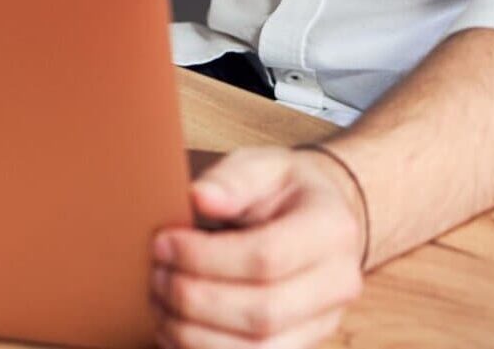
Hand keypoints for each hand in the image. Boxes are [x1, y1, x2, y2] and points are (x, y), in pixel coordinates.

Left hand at [150, 146, 365, 347]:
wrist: (321, 218)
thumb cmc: (285, 189)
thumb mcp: (264, 164)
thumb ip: (233, 178)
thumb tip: (199, 197)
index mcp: (331, 229)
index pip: (266, 257)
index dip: (206, 257)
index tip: (163, 243)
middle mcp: (338, 283)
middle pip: (262, 313)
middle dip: (196, 299)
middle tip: (155, 276)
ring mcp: (324, 324)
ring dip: (195, 336)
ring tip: (158, 304)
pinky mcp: (301, 347)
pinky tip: (174, 331)